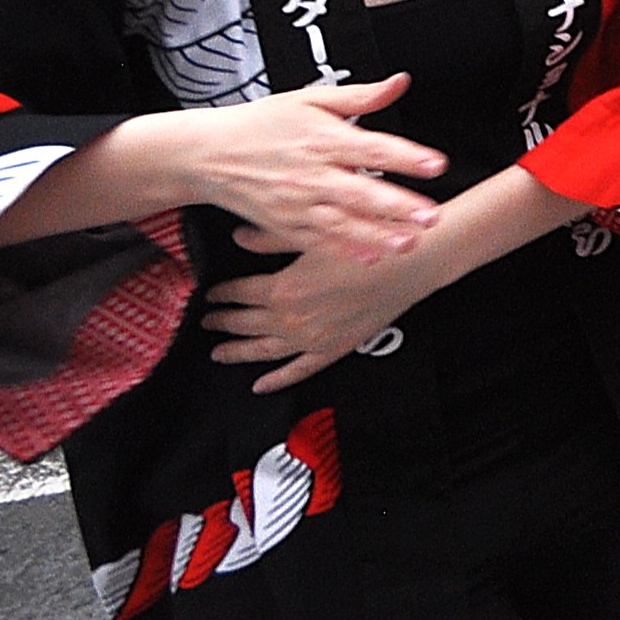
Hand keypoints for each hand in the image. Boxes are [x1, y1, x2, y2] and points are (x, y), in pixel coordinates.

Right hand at [154, 76, 448, 263]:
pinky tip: (369, 258)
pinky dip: (343, 251)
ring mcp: (296, 204)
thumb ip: (359, 96)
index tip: (435, 165)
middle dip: (398, 206)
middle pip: (361, 192)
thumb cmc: (262, 124)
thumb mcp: (309, 99)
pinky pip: (318, 242)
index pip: (372, 148)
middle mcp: (311, 173)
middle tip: (431, 215)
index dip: (405, 157)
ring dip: (378, 235)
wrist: (208, 154)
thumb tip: (400, 82)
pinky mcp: (285, 225)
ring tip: (409, 244)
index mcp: (322, 138)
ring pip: (343, 224)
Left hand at [203, 236, 433, 394]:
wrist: (411, 263)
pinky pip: (298, 371)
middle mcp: (292, 319)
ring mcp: (312, 339)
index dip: (221, 294)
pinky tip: (261, 385)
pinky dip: (277, 380)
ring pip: (263, 351)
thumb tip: (241, 236)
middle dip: (222, 322)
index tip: (211, 293)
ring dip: (238, 352)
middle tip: (208, 321)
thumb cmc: (367, 246)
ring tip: (220, 352)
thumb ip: (272, 238)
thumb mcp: (314, 234)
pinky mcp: (334, 349)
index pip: (239, 293)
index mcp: (283, 289)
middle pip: (244, 324)